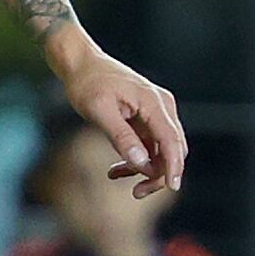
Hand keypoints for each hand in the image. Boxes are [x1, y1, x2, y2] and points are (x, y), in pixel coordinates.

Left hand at [49, 28, 186, 198]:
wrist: (80, 63)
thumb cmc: (87, 83)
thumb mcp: (99, 111)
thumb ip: (121, 137)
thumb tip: (141, 164)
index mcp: (153, 102)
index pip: (171, 140)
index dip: (173, 166)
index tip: (171, 188)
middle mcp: (161, 106)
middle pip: (172, 148)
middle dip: (158, 174)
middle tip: (136, 193)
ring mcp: (156, 111)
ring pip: (161, 150)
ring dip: (144, 168)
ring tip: (115, 175)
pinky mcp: (147, 117)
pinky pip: (149, 145)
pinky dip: (136, 159)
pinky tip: (115, 169)